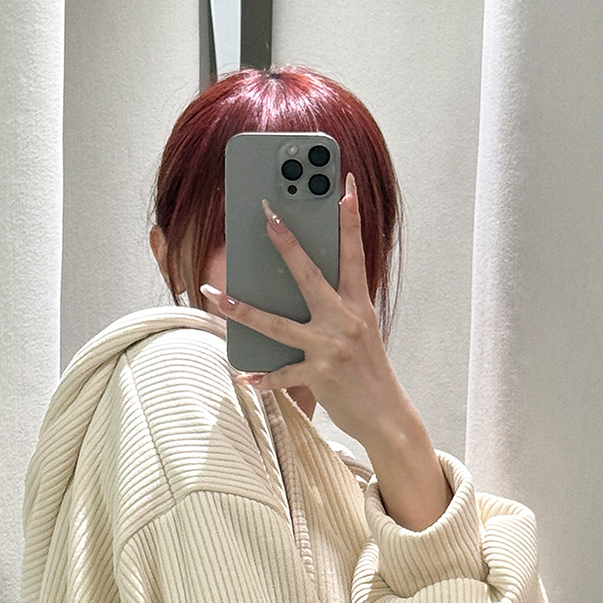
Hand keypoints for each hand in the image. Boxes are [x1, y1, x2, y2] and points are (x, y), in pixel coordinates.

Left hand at [200, 173, 411, 449]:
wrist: (387, 416)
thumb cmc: (368, 370)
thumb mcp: (361, 330)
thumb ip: (336, 305)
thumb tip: (303, 284)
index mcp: (358, 304)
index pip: (354, 253)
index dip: (350, 219)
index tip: (345, 186)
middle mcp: (345, 320)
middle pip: (310, 275)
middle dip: (287, 243)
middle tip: (266, 215)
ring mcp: (331, 348)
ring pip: (279, 325)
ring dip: (243, 311)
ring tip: (215, 296)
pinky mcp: (320, 376)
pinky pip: (282, 374)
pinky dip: (262, 378)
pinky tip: (244, 377)